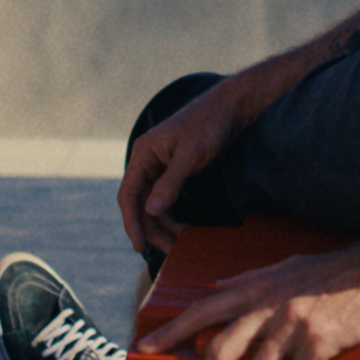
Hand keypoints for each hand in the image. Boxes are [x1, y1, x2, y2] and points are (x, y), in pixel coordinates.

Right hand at [119, 81, 250, 256]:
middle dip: (153, 229)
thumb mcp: (190, 155)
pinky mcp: (174, 172)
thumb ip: (170, 183)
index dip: (131, 222)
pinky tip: (185, 230)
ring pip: (154, 205)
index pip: (128, 194)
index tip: (139, 246)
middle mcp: (147, 161)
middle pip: (141, 204)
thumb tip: (150, 211)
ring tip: (182, 245)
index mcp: (144, 153)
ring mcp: (160, 167)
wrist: (231, 108)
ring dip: (165, 226)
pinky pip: (167, 199)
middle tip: (170, 251)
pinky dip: (174, 216)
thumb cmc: (209, 125)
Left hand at [137, 245, 359, 359]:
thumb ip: (250, 278)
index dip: (172, 329)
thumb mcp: (286, 266)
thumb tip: (217, 286)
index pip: (203, 309)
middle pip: (221, 351)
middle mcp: (268, 306)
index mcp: (257, 287)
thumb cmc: (336, 269)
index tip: (144, 346)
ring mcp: (293, 324)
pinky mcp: (319, 341)